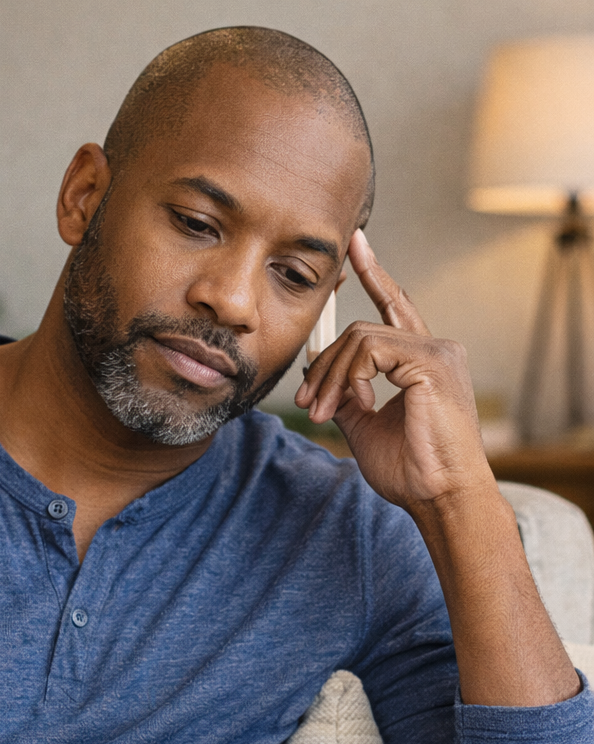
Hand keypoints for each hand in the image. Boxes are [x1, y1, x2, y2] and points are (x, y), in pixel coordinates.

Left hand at [294, 230, 493, 514]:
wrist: (439, 498)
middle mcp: (435, 348)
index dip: (373, 274)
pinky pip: (370, 350)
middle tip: (304, 402)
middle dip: (323, 365)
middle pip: (360, 330)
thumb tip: (319, 381)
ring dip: (329, 378)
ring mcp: (437, 352)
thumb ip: (346, 395)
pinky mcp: (432, 362)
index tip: (354, 246)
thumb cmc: (411, 470)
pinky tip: (358, 406)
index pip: (394, 307)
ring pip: (359, 339)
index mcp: (423, 360)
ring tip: (321, 413)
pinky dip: (350, 377)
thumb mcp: (364, 426)